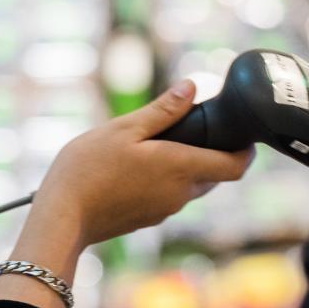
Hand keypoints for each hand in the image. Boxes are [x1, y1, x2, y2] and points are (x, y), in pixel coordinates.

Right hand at [34, 80, 254, 246]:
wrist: (61, 217)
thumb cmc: (88, 169)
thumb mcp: (124, 129)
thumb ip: (162, 110)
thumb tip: (191, 88)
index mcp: (182, 168)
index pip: (235, 167)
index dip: (247, 152)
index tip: (245, 137)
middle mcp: (181, 194)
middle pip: (214, 175)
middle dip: (212, 153)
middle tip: (195, 129)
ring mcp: (165, 210)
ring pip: (191, 186)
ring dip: (186, 167)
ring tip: (158, 145)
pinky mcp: (149, 219)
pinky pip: (170, 197)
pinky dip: (167, 181)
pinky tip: (137, 168)